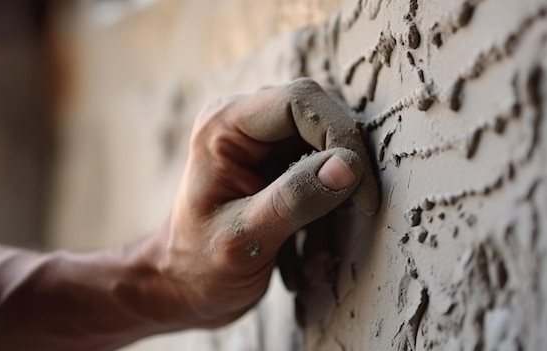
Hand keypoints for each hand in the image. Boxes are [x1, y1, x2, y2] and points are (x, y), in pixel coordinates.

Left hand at [152, 78, 379, 327]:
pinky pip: (323, 151)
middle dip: (347, 150)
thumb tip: (348, 167)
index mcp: (223, 126)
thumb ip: (293, 200)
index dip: (340, 136)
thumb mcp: (244, 240)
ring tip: (348, 209)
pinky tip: (332, 212)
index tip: (360, 190)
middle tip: (361, 201)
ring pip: (325, 128)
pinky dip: (338, 178)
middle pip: (318, 107)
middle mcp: (242, 120)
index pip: (299, 102)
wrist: (185, 284)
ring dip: (345, 165)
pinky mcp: (276, 157)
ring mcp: (260, 137)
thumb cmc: (201, 266)